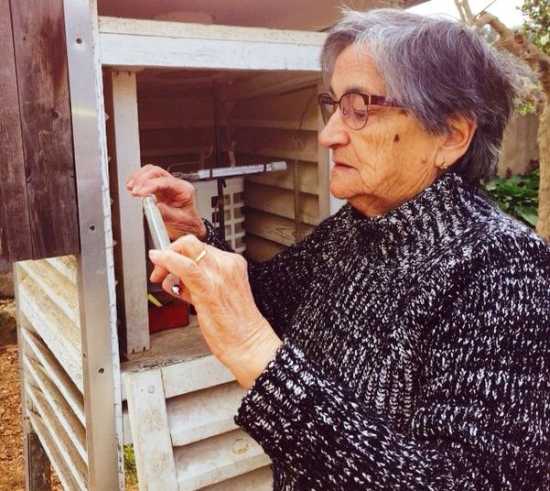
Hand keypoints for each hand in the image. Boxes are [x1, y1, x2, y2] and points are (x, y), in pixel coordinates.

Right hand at [126, 164, 206, 239]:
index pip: (166, 182)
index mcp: (185, 190)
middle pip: (157, 172)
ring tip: (131, 188)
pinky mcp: (158, 189)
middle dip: (143, 179)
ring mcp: (166, 186)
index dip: (151, 185)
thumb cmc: (188, 224)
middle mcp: (175, 185)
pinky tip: (131, 187)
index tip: (140, 192)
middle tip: (134, 190)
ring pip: (151, 172)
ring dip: (139, 178)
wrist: (188, 228)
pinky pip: (146, 179)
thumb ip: (168, 213)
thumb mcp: (180, 221)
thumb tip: (156, 206)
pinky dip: (137, 181)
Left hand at [148, 235, 281, 388]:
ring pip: (187, 249)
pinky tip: (158, 261)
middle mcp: (227, 264)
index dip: (180, 252)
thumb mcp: (217, 295)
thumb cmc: (235, 326)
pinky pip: (185, 266)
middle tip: (159, 268)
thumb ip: (197, 282)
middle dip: (171, 251)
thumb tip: (176, 277)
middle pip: (192, 244)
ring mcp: (219, 274)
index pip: (201, 247)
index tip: (168, 262)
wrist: (248, 343)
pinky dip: (168, 260)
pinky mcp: (208, 288)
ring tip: (159, 276)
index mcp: (233, 264)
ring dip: (166, 258)